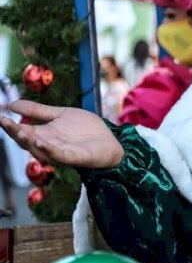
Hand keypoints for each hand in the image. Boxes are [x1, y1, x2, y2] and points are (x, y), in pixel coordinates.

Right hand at [0, 100, 123, 168]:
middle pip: (27, 141)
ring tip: (20, 132)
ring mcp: (61, 153)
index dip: (10, 125)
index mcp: (44, 134)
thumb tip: (12, 104)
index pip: (22, 131)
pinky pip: (59, 155)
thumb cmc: (85, 129)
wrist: (109, 139)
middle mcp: (48, 145)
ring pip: (40, 150)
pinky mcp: (74, 158)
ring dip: (29, 141)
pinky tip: (41, 142)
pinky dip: (49, 149)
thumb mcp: (61, 114)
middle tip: (5, 123)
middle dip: (15, 133)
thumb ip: (38, 111)